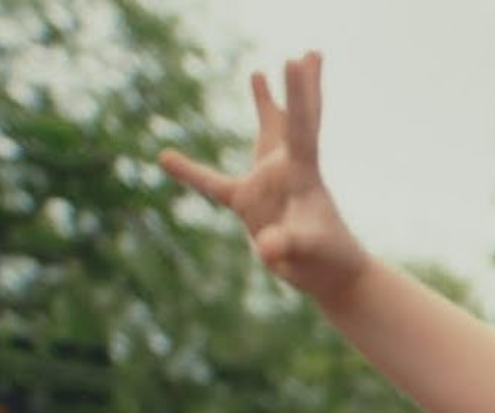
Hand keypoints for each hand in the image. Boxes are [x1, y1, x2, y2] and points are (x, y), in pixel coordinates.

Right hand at [157, 52, 366, 301]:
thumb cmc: (327, 260)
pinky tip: (164, 156)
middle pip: (296, 120)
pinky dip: (189, 173)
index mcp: (304, 174)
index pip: (303, 126)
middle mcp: (287, 171)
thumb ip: (288, 244)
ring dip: (267, 106)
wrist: (330, 277)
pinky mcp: (249, 204)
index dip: (299, 94)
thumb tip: (266, 246)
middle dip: (301, 86)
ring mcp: (268, 184)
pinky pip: (212, 185)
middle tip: (309, 53)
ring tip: (259, 73)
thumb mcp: (308, 251)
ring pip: (266, 137)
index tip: (297, 60)